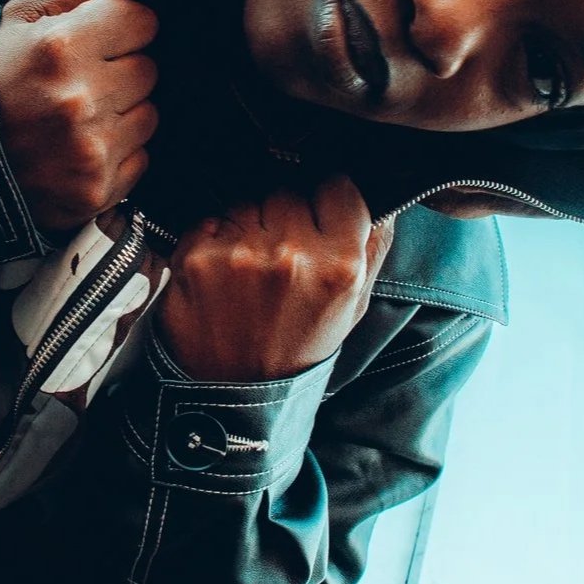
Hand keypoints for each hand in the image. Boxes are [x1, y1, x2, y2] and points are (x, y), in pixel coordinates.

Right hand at [0, 0, 158, 233]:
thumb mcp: (19, 17)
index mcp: (60, 47)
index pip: (142, 21)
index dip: (119, 27)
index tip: (94, 38)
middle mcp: (80, 101)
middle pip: (148, 70)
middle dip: (119, 70)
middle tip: (75, 81)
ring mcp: (90, 151)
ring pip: (148, 116)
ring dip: (120, 113)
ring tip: (73, 116)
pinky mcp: (95, 192)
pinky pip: (139, 159)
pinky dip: (114, 154)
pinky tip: (74, 149)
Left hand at [156, 176, 394, 381]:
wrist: (234, 397)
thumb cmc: (298, 348)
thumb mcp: (353, 306)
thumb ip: (374, 246)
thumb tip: (385, 198)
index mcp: (341, 266)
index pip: (337, 187)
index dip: (326, 202)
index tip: (317, 222)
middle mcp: (293, 255)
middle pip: (288, 191)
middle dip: (283, 217)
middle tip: (277, 263)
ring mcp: (242, 255)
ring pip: (247, 201)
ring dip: (246, 227)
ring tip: (248, 274)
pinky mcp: (198, 257)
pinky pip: (210, 219)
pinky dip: (212, 239)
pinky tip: (219, 277)